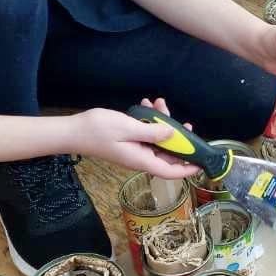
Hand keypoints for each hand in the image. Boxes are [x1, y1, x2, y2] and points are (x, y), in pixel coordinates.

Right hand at [74, 99, 195, 177]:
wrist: (73, 130)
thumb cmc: (98, 131)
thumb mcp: (129, 128)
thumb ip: (153, 132)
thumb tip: (174, 136)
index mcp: (142, 160)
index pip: (171, 171)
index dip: (188, 169)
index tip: (202, 162)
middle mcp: (140, 158)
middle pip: (168, 154)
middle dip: (178, 138)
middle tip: (183, 123)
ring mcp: (134, 150)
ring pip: (158, 141)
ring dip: (162, 123)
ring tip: (159, 104)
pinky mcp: (129, 142)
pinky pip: (146, 134)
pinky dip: (149, 120)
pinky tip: (146, 104)